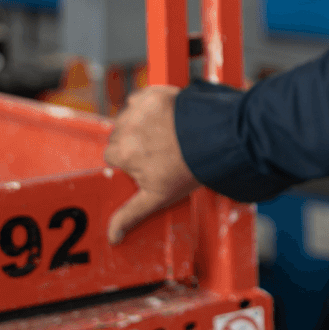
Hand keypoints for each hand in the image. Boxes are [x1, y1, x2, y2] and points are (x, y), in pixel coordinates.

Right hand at [103, 85, 200, 243]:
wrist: (217, 140)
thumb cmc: (189, 168)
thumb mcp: (157, 197)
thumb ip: (130, 214)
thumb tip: (112, 236)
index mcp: (121, 152)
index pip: (114, 156)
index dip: (132, 161)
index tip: (149, 163)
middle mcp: (125, 127)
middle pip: (121, 135)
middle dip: (136, 142)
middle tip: (162, 149)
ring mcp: (139, 108)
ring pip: (131, 117)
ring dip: (143, 123)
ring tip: (168, 135)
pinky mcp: (154, 93)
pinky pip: (143, 99)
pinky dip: (152, 107)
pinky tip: (169, 119)